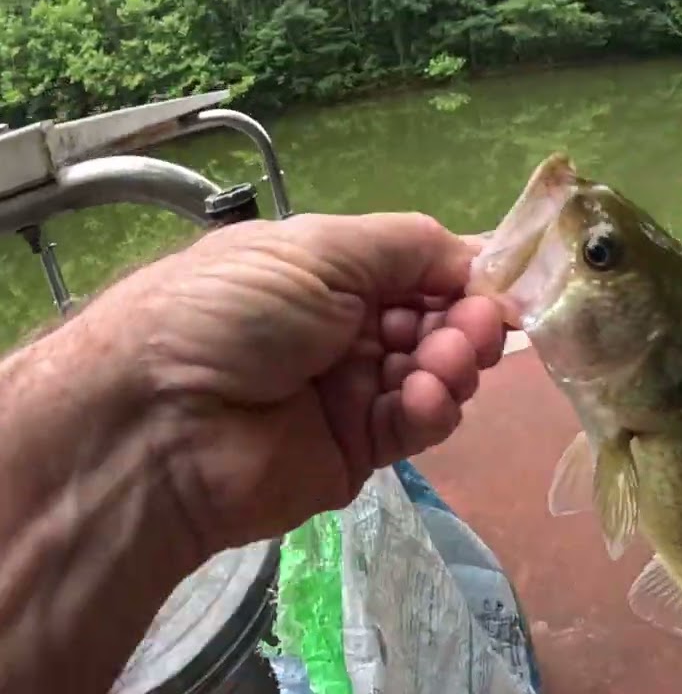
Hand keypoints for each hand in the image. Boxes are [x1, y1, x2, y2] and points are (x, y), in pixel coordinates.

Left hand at [90, 212, 504, 554]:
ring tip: (443, 361)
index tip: (506, 280)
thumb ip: (407, 246)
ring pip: (437, 372)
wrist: (160, 422)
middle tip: (478, 325)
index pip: (419, 269)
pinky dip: (434, 407)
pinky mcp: (359, 449)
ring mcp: (353, 391)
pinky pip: (417, 423)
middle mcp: (345, 328)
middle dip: (466, 319)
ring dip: (453, 360)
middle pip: (438, 321)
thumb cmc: (233, 311)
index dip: (464, 274)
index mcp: (328, 274)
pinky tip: (426, 397)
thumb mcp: (317, 249)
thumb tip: (475, 256)